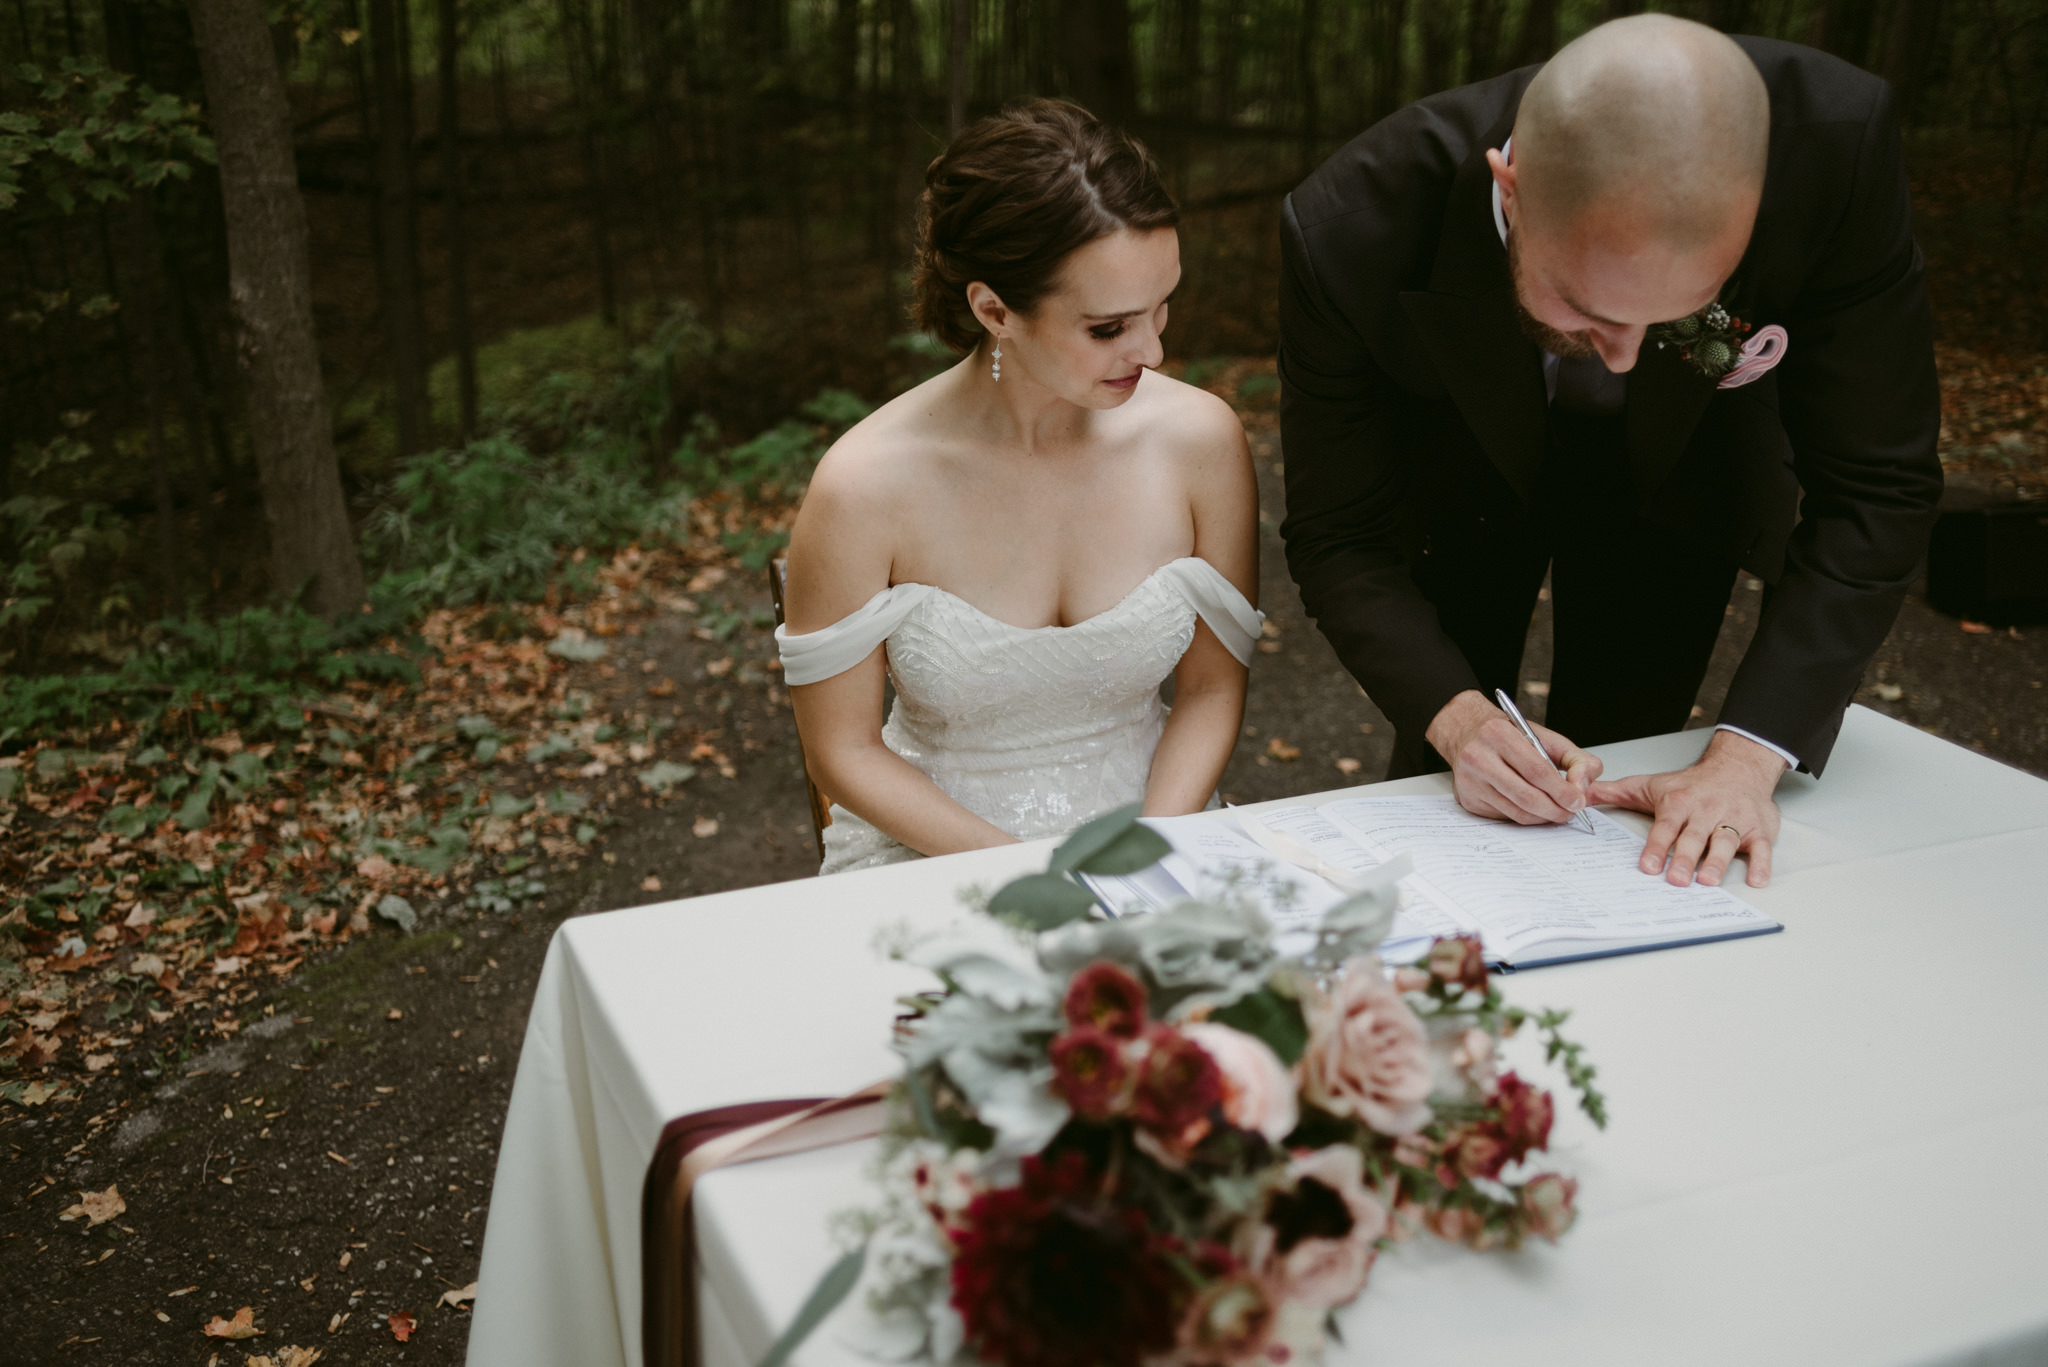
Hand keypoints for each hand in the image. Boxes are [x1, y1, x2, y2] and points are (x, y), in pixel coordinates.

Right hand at [1426, 690, 1602, 825]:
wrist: (1467, 733)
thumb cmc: (1509, 736)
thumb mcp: (1547, 738)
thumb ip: (1576, 760)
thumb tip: (1582, 789)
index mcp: (1499, 734)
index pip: (1536, 771)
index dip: (1561, 791)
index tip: (1578, 801)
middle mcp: (1478, 757)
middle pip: (1526, 796)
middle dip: (1555, 810)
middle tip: (1570, 812)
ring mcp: (1470, 781)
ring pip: (1517, 812)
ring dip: (1543, 817)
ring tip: (1556, 811)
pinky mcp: (1468, 800)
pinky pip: (1505, 817)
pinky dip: (1525, 816)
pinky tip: (1532, 807)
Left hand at [1587, 730, 1786, 887]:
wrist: (1737, 767)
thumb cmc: (1691, 784)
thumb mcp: (1650, 785)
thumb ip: (1614, 792)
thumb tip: (1579, 795)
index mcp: (1679, 803)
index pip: (1665, 827)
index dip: (1656, 847)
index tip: (1647, 866)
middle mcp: (1706, 811)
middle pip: (1694, 837)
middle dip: (1685, 858)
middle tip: (1676, 880)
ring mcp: (1733, 820)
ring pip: (1726, 842)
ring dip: (1718, 862)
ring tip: (1708, 881)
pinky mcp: (1758, 829)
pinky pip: (1762, 847)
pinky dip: (1762, 864)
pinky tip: (1756, 880)